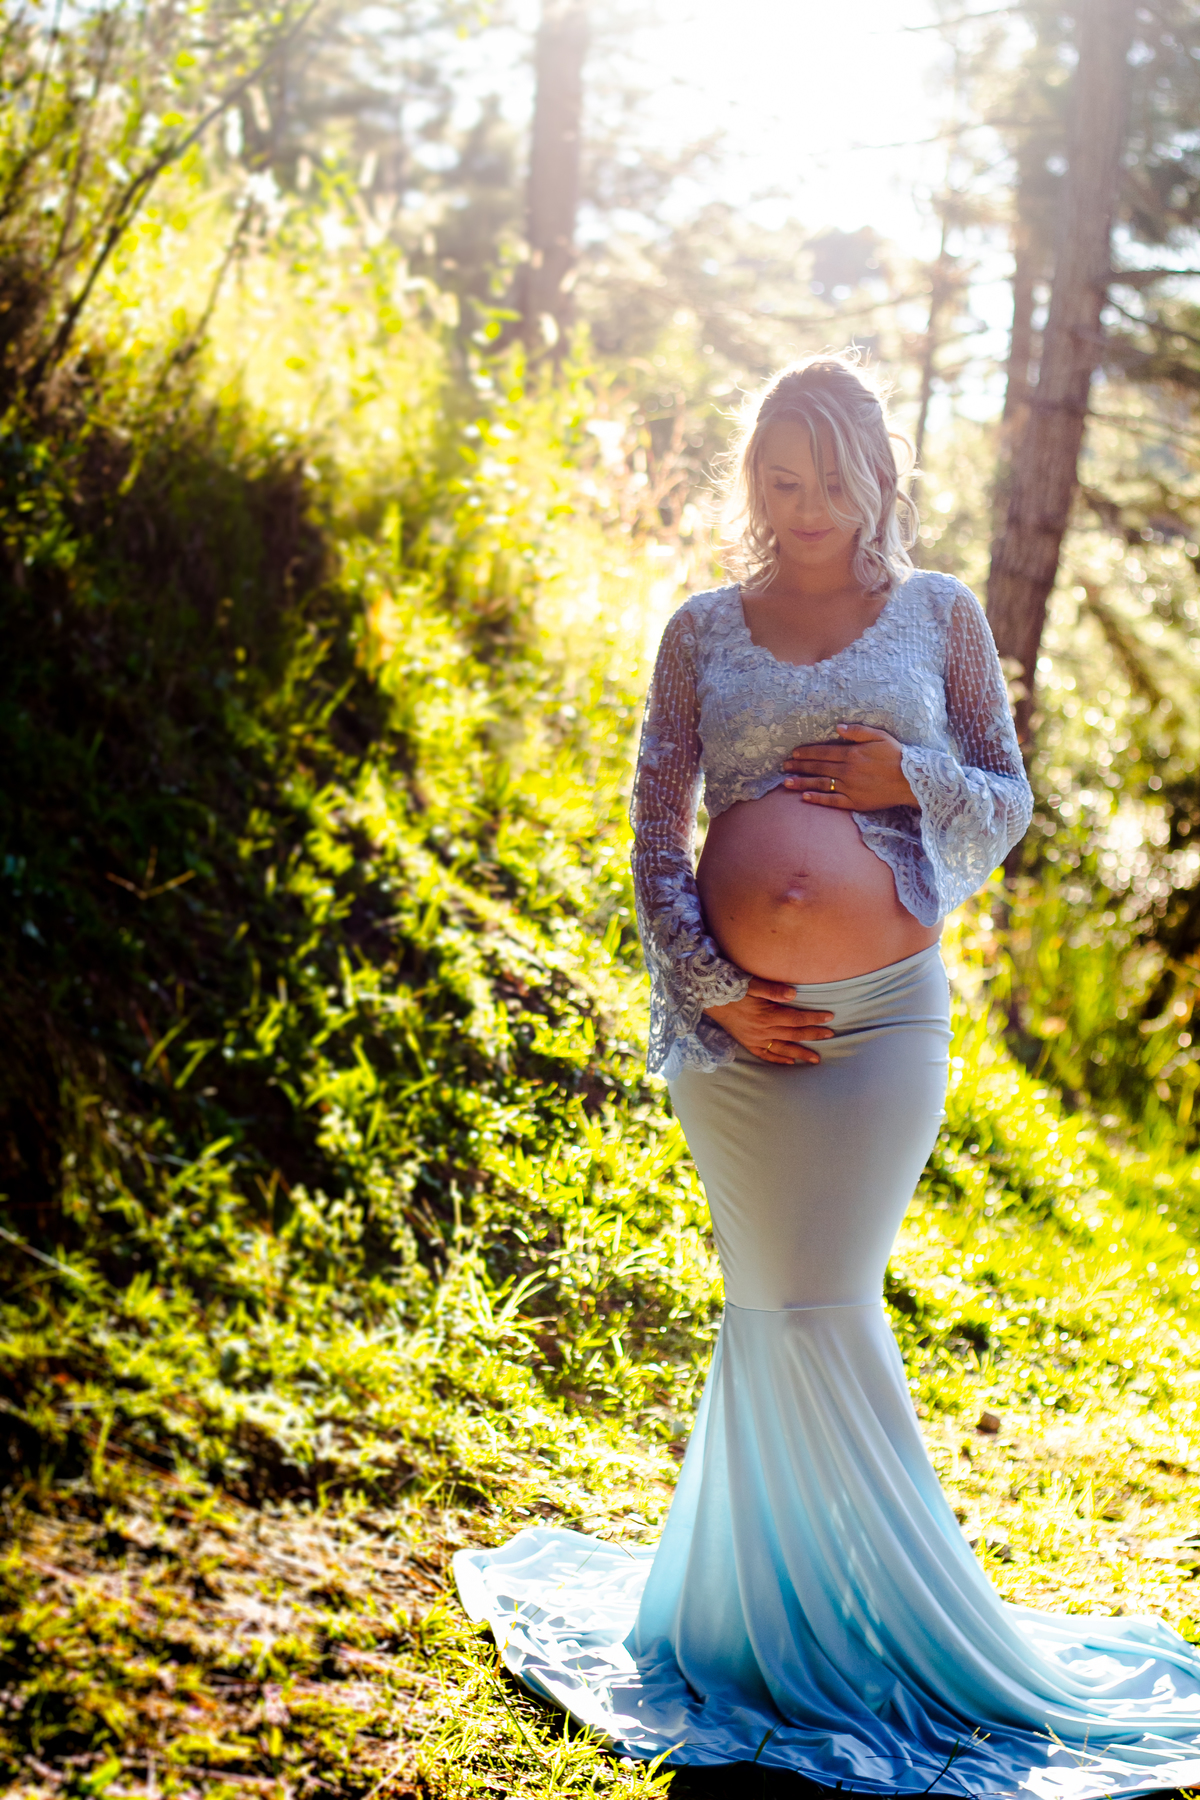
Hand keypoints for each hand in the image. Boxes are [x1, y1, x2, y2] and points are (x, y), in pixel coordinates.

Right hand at [704, 979, 833, 1065]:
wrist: (708, 998)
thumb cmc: (730, 987)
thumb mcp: (751, 984)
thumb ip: (772, 989)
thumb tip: (794, 994)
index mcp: (766, 1015)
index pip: (797, 1019)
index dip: (814, 1019)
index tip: (830, 1017)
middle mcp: (762, 1030)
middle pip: (794, 1034)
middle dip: (814, 1035)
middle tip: (831, 1036)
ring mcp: (754, 1039)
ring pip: (783, 1048)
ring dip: (800, 1053)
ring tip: (816, 1059)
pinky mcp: (747, 1043)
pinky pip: (765, 1055)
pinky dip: (778, 1059)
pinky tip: (790, 1062)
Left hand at [781, 722, 915, 810]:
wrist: (912, 781)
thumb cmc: (897, 756)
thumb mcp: (880, 736)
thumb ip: (857, 731)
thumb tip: (837, 727)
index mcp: (852, 753)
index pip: (823, 752)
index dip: (807, 753)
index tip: (793, 754)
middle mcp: (847, 770)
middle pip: (818, 768)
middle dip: (799, 767)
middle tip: (783, 767)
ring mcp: (849, 787)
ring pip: (820, 784)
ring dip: (802, 783)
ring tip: (786, 782)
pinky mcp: (854, 802)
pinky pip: (832, 801)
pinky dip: (817, 799)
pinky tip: (804, 798)